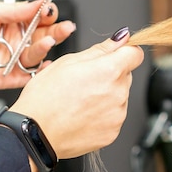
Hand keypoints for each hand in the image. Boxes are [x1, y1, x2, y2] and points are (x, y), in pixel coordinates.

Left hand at [0, 0, 75, 88]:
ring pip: (38, 56)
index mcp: (13, 22)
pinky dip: (39, 73)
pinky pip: (29, 77)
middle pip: (44, 35)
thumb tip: (39, 2)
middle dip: (57, 31)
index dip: (47, 14)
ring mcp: (14, 59)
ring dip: (45, 49)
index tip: (49, 11)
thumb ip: (15, 9)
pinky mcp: (9, 77)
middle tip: (65, 27)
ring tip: (46, 43)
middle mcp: (17, 40)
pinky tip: (45, 66)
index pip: (39, 17)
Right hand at [10, 28, 143, 159]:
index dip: (125, 52)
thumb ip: (100, 50)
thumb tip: (121, 39)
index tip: (116, 54)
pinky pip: (114, 116)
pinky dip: (102, 114)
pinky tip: (83, 114)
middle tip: (85, 81)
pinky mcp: (113, 132)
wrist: (36, 133)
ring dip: (106, 95)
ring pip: (119, 96)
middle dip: (110, 74)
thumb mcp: (68, 62)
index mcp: (109, 71)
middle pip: (125, 76)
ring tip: (80, 101)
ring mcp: (117, 115)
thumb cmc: (45, 98)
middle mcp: (118, 93)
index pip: (135, 54)